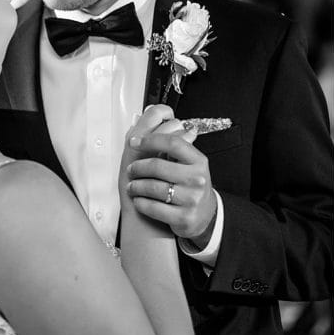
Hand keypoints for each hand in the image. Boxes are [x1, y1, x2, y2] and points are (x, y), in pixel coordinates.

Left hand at [126, 116, 216, 246]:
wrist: (203, 214)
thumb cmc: (191, 185)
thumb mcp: (189, 163)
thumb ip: (174, 145)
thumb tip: (154, 117)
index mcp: (198, 160)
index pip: (173, 143)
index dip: (150, 140)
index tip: (135, 141)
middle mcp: (197, 178)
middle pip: (158, 166)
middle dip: (138, 167)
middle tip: (130, 169)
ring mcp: (191, 198)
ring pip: (153, 188)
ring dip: (136, 186)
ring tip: (132, 185)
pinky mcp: (183, 217)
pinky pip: (153, 207)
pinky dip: (141, 203)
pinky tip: (139, 200)